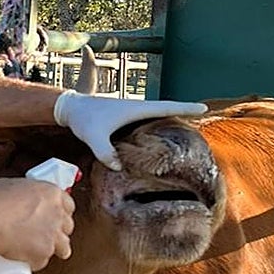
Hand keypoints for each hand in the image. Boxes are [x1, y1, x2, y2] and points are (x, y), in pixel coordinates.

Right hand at [0, 179, 74, 269]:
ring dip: (51, 248)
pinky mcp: (43, 254)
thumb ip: (25, 195)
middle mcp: (57, 215)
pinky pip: (41, 261)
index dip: (59, 212)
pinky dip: (32, 261)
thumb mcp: (13, 186)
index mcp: (52, 194)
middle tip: (43, 232)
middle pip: (68, 227)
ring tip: (37, 249)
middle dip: (57, 230)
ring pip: (64, 248)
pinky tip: (21, 256)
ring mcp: (52, 236)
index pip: (68, 205)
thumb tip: (18, 199)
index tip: (53, 216)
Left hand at [54, 90, 207, 170]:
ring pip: (156, 115)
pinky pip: (147, 121)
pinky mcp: (125, 118)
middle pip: (166, 109)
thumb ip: (105, 152)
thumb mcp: (93, 137)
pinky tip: (161, 133)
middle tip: (202, 118)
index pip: (165, 107)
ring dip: (172, 118)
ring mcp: (130, 112)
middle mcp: (136, 107)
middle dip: (184, 113)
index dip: (185, 108)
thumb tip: (119, 167)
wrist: (70, 108)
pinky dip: (158, 124)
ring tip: (188, 127)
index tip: (203, 108)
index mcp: (135, 108)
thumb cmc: (83, 119)